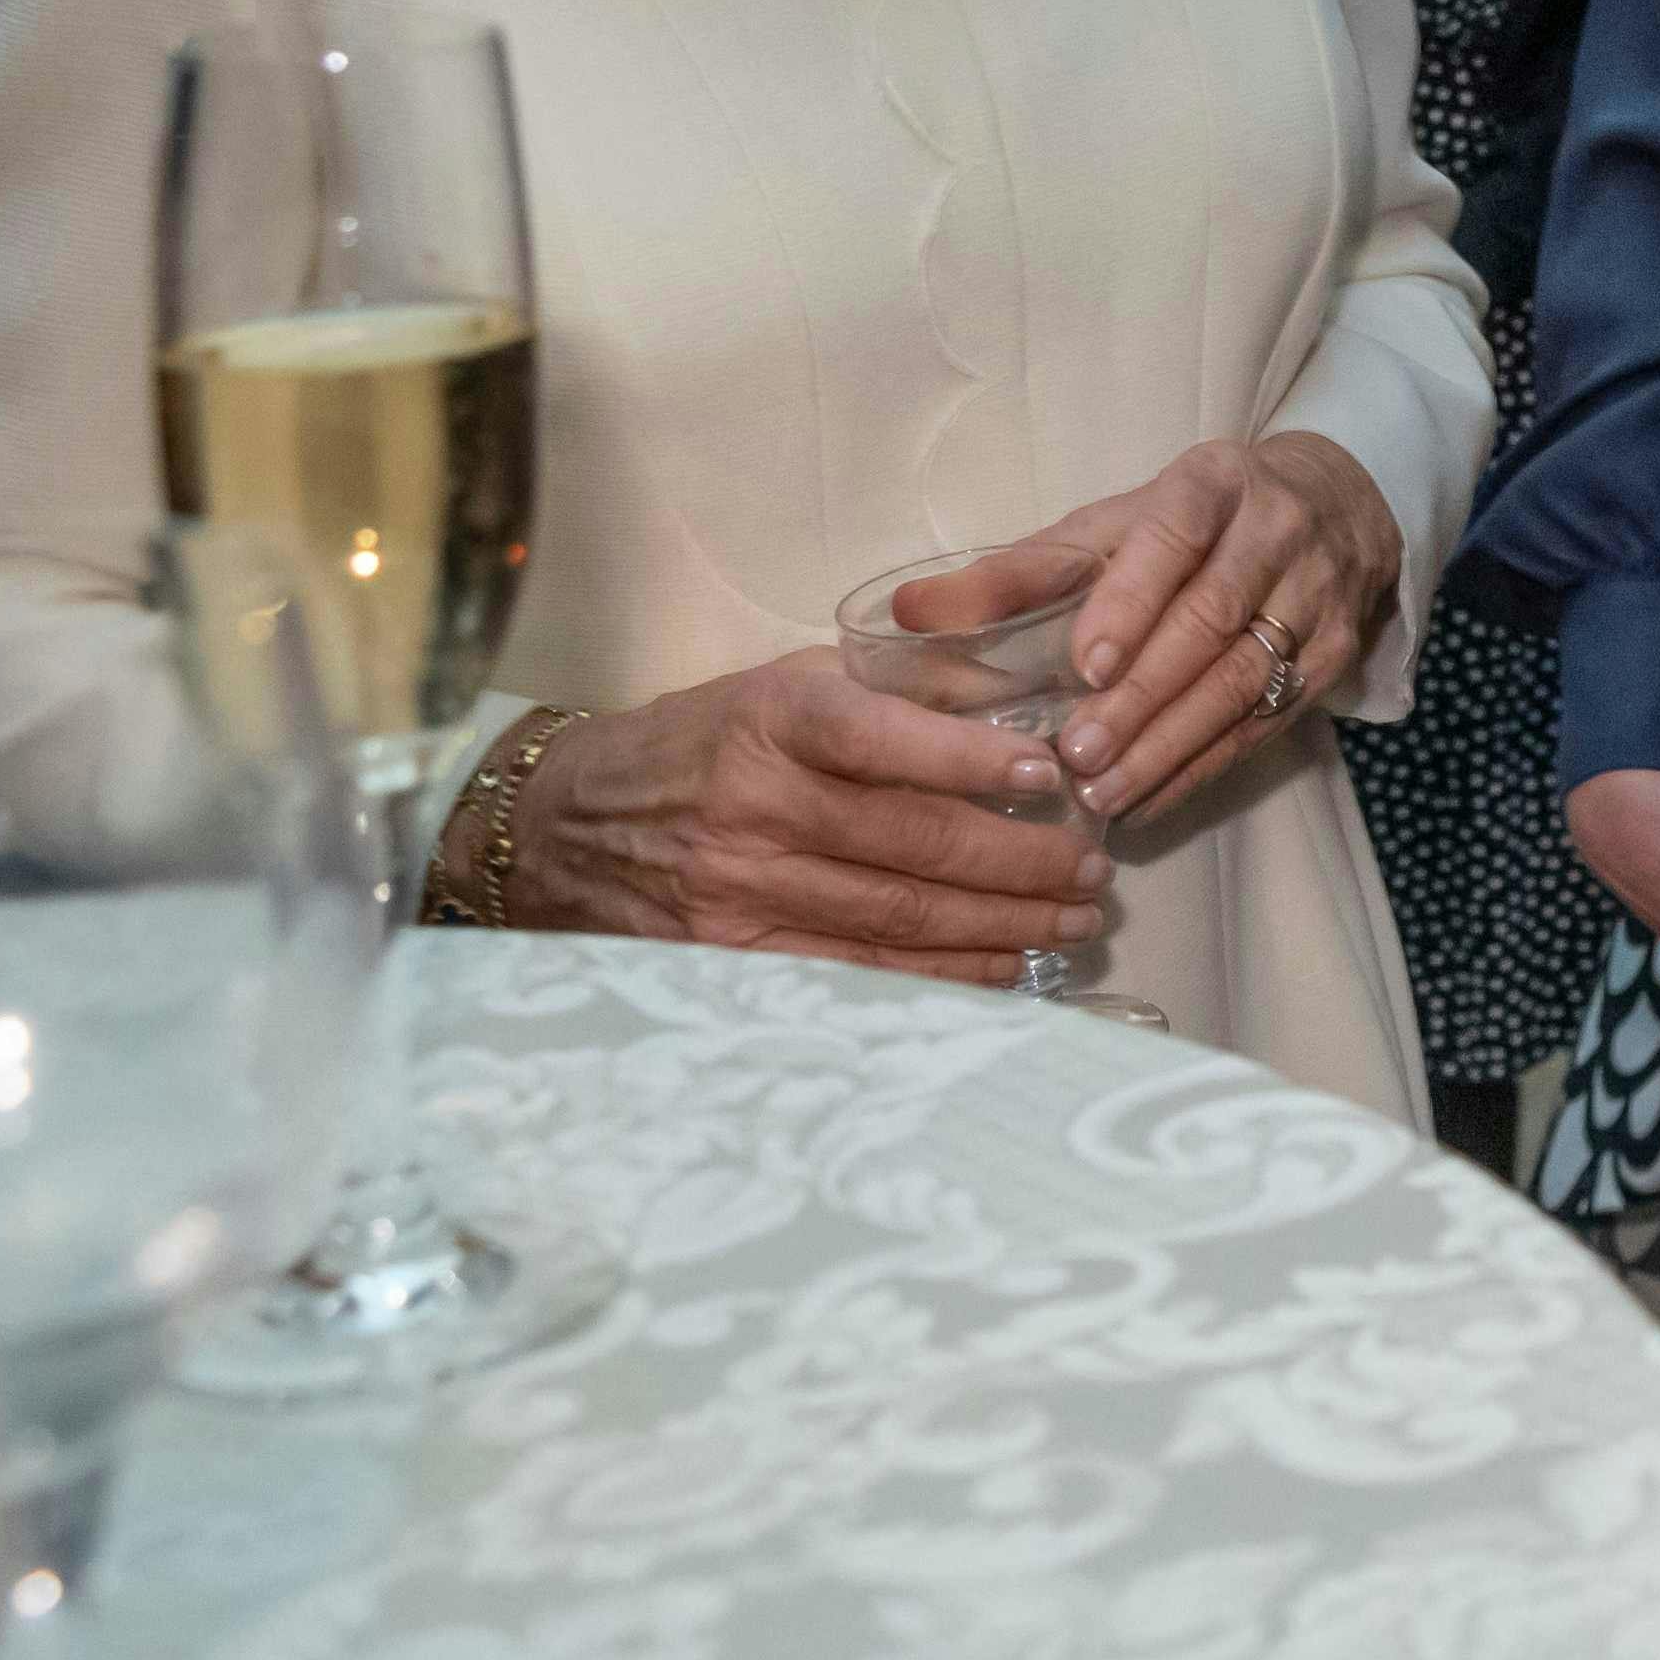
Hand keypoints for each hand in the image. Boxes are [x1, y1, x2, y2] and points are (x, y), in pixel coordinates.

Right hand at [499, 645, 1120, 982]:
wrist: (567, 827)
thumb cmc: (699, 745)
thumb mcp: (783, 685)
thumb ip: (896, 687)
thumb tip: (1014, 693)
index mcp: (770, 722)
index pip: (883, 741)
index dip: (972, 760)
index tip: (1050, 774)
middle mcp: (754, 809)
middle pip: (913, 845)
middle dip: (1021, 862)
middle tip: (1091, 866)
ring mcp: (741, 894)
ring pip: (899, 920)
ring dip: (1002, 925)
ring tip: (1072, 917)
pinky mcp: (734, 960)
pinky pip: (860, 974)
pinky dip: (942, 974)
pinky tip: (1003, 966)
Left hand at [1042, 434, 1397, 824]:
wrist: (1333, 509)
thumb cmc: (1196, 522)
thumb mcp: (1118, 522)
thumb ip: (1022, 568)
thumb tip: (914, 610)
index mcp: (1213, 483)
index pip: (1175, 534)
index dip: (1132, 600)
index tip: (1086, 665)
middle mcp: (1276, 533)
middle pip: (1211, 620)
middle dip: (1142, 695)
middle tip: (1078, 754)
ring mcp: (1316, 596)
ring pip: (1243, 681)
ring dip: (1169, 746)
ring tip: (1103, 792)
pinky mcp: (1336, 656)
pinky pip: (1265, 724)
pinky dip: (1201, 769)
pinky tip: (1147, 801)